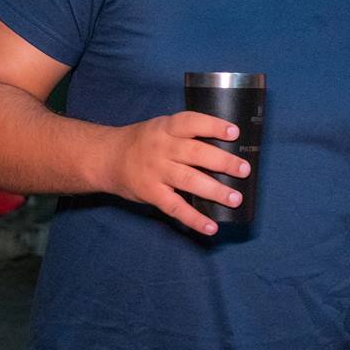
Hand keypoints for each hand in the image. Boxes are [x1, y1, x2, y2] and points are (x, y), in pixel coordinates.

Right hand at [102, 111, 249, 236]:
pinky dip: (194, 219)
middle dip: (223, 162)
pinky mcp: (151, 193)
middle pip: (196, 153)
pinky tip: (211, 227)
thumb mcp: (161, 128)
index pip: (192, 122)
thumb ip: (186, 135)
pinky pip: (175, 208)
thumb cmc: (143, 142)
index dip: (213, 126)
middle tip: (244, 170)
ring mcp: (156, 172)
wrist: (106, 158)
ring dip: (215, 191)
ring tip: (235, 199)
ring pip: (189, 180)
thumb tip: (225, 146)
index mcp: (166, 128)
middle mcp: (162, 148)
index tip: (234, 132)